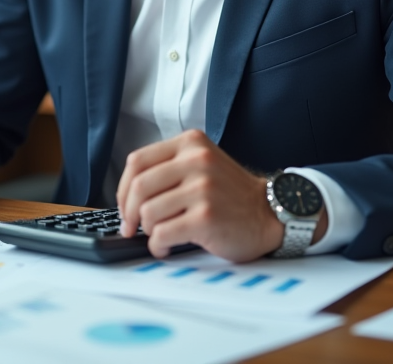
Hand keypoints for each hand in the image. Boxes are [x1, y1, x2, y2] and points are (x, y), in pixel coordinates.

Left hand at [115, 129, 326, 261]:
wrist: (270, 213)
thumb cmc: (231, 194)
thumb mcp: (201, 164)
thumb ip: (168, 168)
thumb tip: (127, 195)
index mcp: (190, 144)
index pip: (137, 161)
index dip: (122, 188)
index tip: (125, 206)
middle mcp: (196, 161)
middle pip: (138, 187)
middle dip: (129, 213)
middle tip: (131, 227)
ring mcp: (202, 189)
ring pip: (148, 212)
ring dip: (148, 230)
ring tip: (161, 235)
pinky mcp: (206, 217)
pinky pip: (162, 234)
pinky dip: (157, 246)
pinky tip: (166, 247)